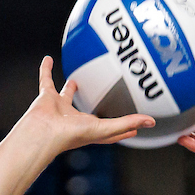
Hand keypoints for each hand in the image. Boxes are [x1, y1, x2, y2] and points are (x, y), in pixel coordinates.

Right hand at [24, 56, 154, 152]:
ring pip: (66, 94)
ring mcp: (59, 108)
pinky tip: (48, 59)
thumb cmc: (71, 135)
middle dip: (95, 105)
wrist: (43, 133)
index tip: (133, 127)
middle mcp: (74, 119)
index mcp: (89, 129)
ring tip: (77, 78)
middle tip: (104, 94)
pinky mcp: (46, 97)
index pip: (110, 129)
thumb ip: (127, 122)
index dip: (122, 128)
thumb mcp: (106, 128)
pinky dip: (46, 70)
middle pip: (87, 110)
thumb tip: (150, 122)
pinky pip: (46, 80)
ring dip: (70, 87)